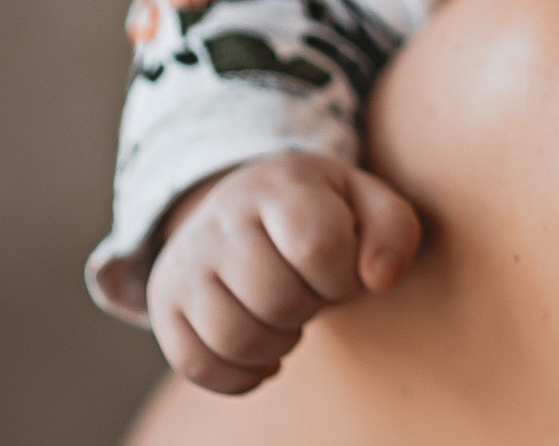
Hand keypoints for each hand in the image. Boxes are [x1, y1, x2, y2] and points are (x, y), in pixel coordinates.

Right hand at [145, 153, 422, 394]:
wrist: (248, 204)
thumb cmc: (323, 210)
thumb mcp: (368, 203)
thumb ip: (394, 232)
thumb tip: (379, 280)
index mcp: (280, 185)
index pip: (318, 247)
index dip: (343, 276)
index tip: (342, 269)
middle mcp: (221, 219)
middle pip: (278, 300)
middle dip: (312, 307)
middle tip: (312, 290)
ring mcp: (185, 263)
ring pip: (235, 338)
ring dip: (279, 344)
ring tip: (289, 317)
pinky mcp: (164, 305)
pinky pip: (197, 366)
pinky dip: (241, 374)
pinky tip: (263, 351)